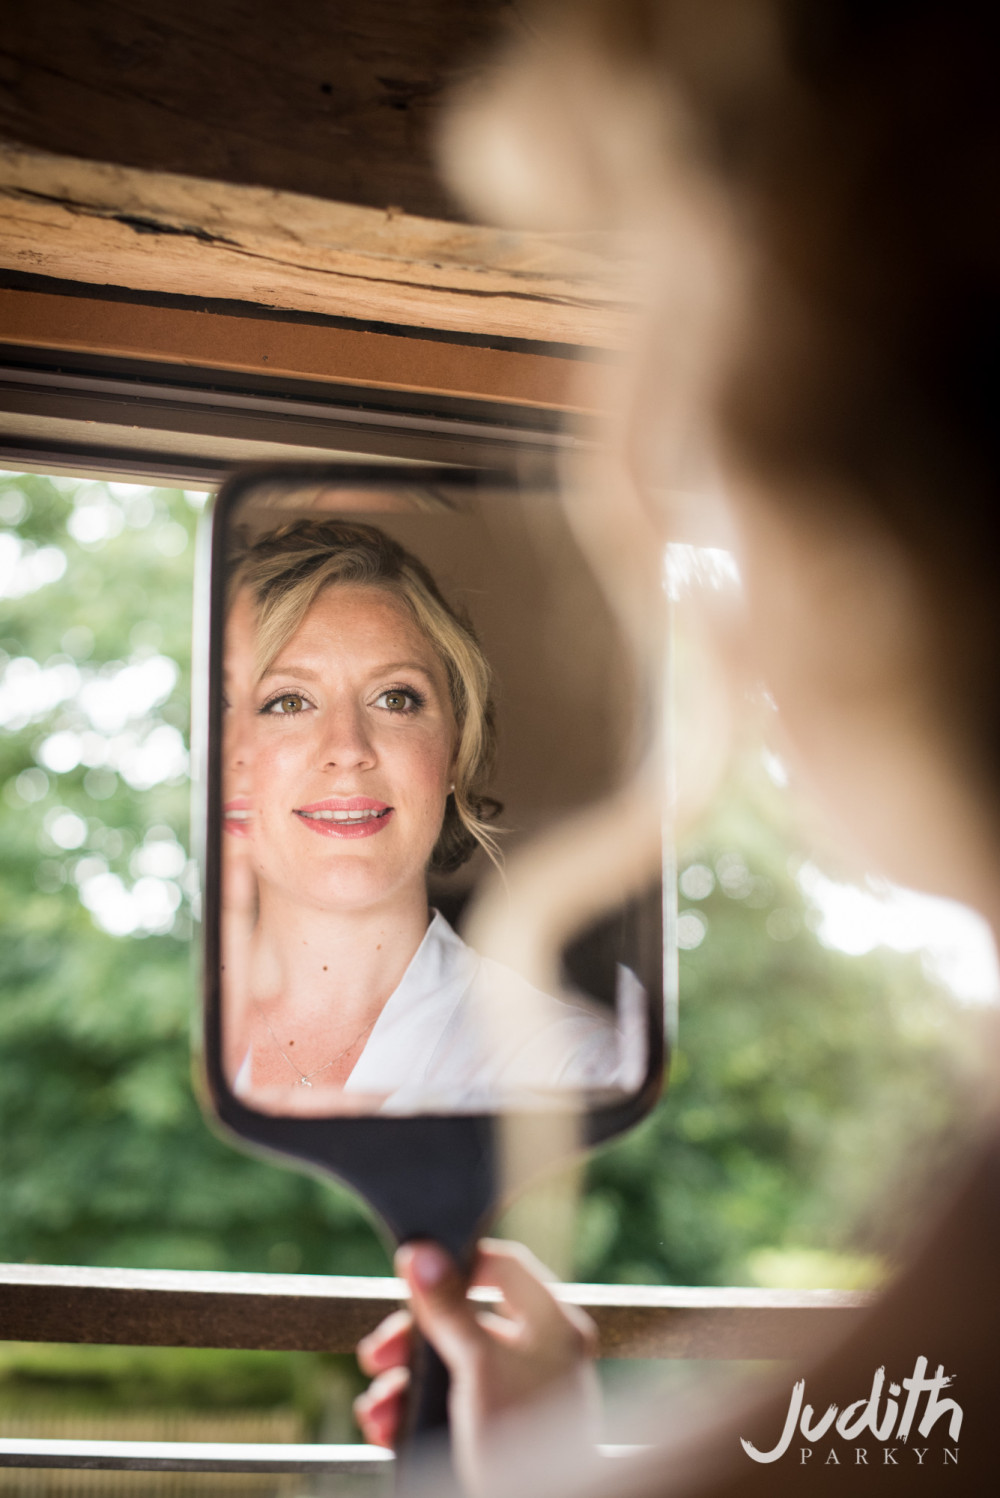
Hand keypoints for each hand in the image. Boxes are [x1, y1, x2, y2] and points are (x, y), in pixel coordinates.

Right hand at [355, 1238, 599, 1495]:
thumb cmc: (523, 1442)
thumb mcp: (480, 1366)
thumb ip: (449, 1309)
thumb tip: (421, 1254)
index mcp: (551, 1324)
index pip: (503, 1266)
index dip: (458, 1261)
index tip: (414, 1269)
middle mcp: (535, 1352)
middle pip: (461, 1318)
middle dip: (411, 1338)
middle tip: (379, 1352)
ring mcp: (511, 1390)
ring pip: (445, 1364)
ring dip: (401, 1381)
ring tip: (377, 1404)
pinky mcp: (489, 1426)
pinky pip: (443, 1402)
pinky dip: (409, 1410)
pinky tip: (384, 1423)